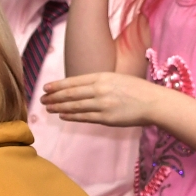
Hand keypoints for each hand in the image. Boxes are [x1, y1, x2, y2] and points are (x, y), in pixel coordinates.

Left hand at [42, 72, 160, 126]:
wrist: (154, 102)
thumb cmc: (138, 90)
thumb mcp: (118, 78)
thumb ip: (100, 82)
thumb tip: (81, 88)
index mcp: (103, 77)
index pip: (74, 81)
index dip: (58, 85)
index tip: (46, 88)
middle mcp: (100, 89)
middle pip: (71, 94)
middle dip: (54, 97)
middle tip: (42, 99)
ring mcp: (103, 104)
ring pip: (75, 106)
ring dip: (59, 107)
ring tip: (48, 108)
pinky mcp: (106, 118)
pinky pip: (84, 117)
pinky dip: (71, 116)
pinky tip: (63, 115)